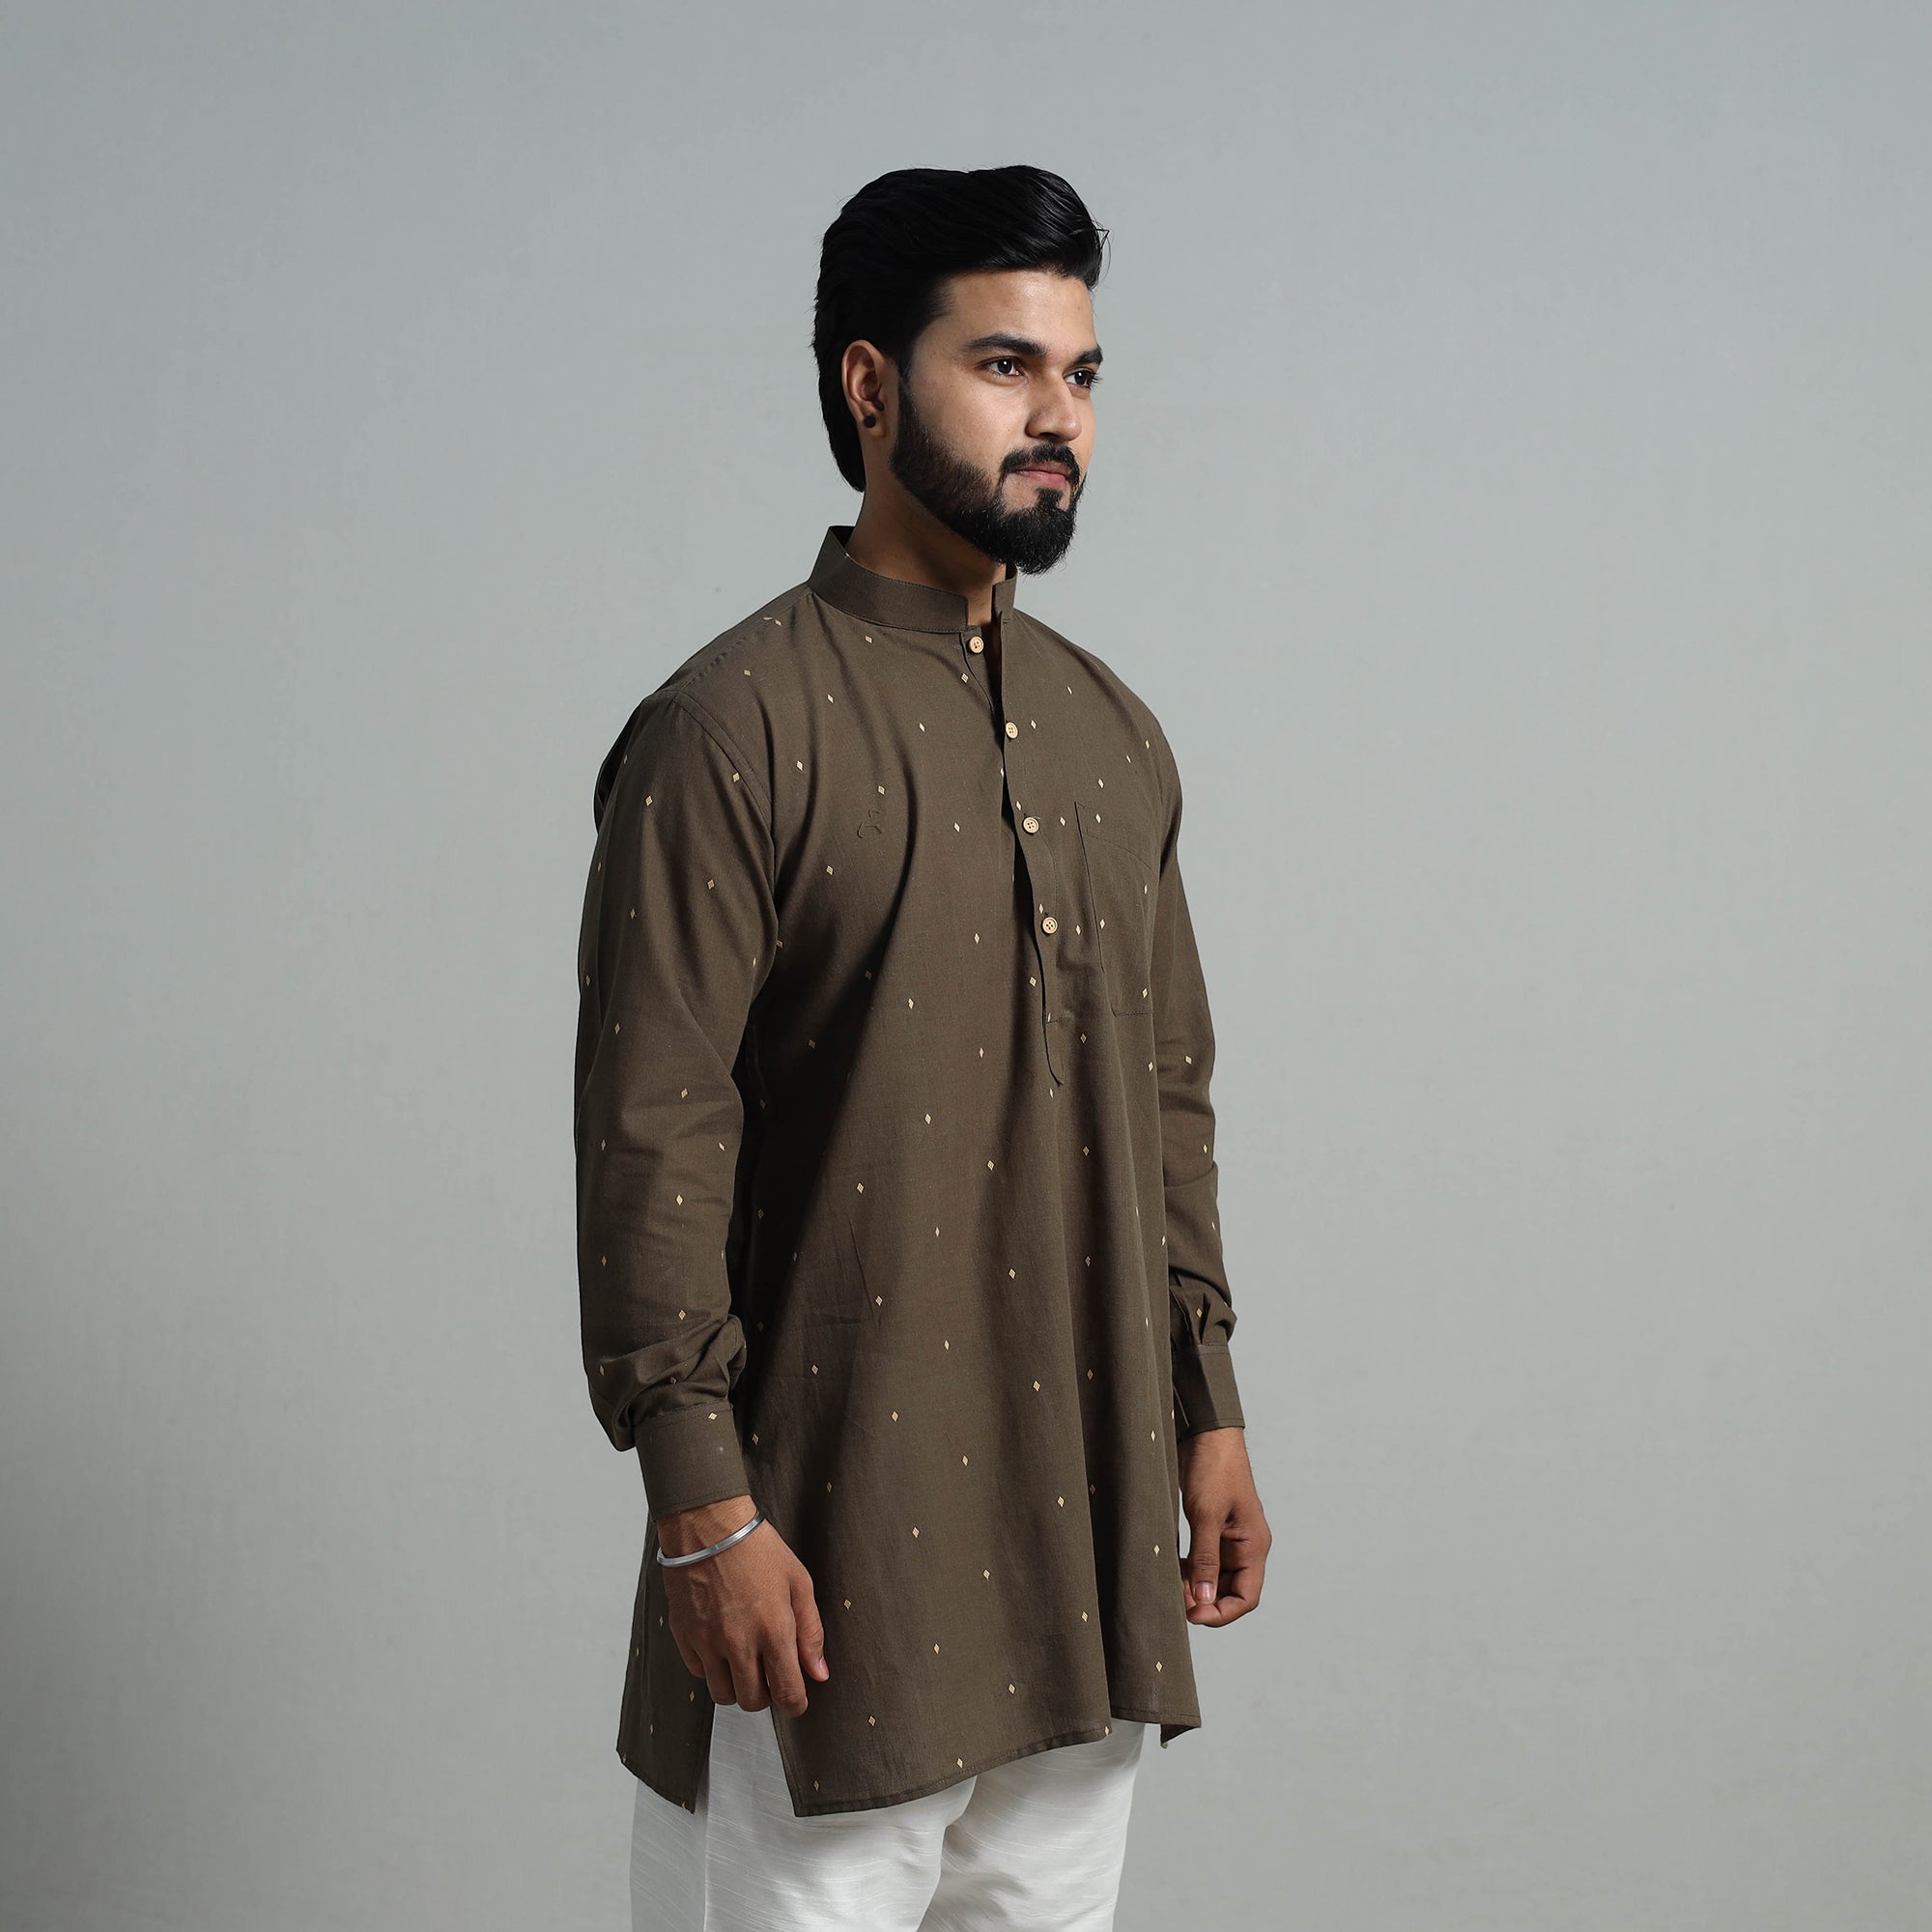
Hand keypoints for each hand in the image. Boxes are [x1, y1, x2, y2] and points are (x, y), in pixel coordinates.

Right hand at [657, 1497, 829, 1715]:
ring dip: (737, 1686)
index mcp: (774, 1630)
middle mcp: (739, 1642)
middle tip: (769, 1674)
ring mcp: (708, 1642)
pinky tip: (721, 1644)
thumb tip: (818, 1673)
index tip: (796, 1699)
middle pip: (753, 1701)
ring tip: (745, 1661)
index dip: (796, 1704)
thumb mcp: (799, 1582)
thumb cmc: (758, 1549)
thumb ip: (811, 1632)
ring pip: (723, 1695)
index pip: (787, 1693)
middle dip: (766, 1696)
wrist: (708, 1526)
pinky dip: (711, 1668)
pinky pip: (699, 1673)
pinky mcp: (685, 1636)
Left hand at [1176, 1427, 1269, 1625]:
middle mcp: (1244, 1546)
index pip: (1246, 1597)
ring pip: (1214, 1578)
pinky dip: (1189, 1569)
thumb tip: (1203, 1600)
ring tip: (1171, 1586)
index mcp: (1253, 1545)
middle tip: (1175, 1599)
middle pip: (1229, 1592)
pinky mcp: (1212, 1529)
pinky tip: (1172, 1568)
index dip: (1222, 1612)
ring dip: (1194, 1587)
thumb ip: (1205, 1559)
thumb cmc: (1214, 1469)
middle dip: (1204, 1601)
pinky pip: (1203, 1561)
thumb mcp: (1206, 1515)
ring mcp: (1228, 1539)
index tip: (1193, 1615)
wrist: (1206, 1433)